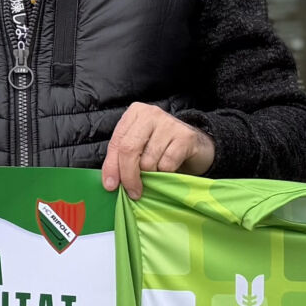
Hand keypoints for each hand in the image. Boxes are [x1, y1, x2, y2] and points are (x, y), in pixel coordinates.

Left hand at [101, 103, 215, 198]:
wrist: (196, 146)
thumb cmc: (162, 147)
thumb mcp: (139, 147)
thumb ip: (122, 158)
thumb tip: (110, 182)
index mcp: (135, 113)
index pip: (117, 143)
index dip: (111, 167)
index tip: (110, 186)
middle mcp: (151, 113)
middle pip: (129, 149)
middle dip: (128, 175)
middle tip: (133, 192)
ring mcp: (169, 123)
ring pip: (148, 160)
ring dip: (150, 175)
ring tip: (156, 172)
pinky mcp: (185, 137)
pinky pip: (167, 164)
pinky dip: (165, 174)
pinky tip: (169, 170)